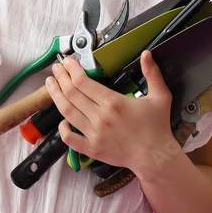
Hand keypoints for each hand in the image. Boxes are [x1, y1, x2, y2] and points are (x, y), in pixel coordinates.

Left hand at [45, 51, 178, 172]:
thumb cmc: (157, 128)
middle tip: (56, 69)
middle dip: (61, 78)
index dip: (71, 69)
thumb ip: (152, 73)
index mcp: (113, 103)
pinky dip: (62, 128)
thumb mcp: (160, 96)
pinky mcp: (92, 149)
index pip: (83, 81)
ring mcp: (94, 134)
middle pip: (71, 93)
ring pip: (67, 112)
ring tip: (51, 84)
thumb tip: (147, 55)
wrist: (156, 157)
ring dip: (56, 96)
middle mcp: (100, 118)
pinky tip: (62, 119)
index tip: (67, 62)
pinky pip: (69, 138)